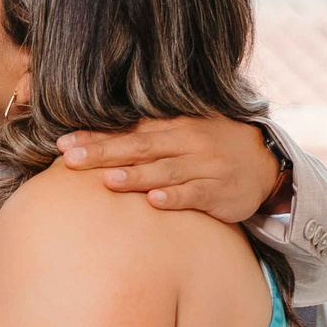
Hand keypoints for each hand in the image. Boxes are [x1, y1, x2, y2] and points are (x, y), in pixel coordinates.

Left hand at [56, 115, 286, 223]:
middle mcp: (187, 142)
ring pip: (165, 171)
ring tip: (108, 181)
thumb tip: (94, 141)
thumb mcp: (182, 132)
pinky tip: (155, 200)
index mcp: (172, 126)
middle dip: (104, 153)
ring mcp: (204, 166)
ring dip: (137, 175)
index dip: (95, 137)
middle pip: (139, 147)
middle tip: (71, 159)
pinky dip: (175, 197)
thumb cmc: (210, 147)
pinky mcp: (219, 191)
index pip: (127, 131)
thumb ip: (145, 136)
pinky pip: (195, 194)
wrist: (264, 161)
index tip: (63, 143)